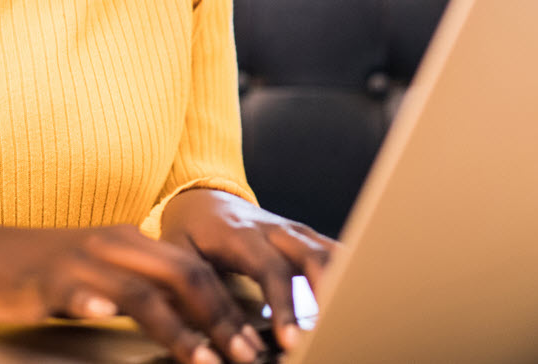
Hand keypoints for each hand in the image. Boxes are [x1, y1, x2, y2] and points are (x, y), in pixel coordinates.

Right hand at [0, 219, 267, 363]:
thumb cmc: (42, 274)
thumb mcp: (100, 276)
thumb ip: (143, 291)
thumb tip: (195, 324)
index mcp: (131, 241)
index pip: (195, 269)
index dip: (228, 306)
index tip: (254, 342)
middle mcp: (112, 244)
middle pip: (181, 275)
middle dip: (219, 319)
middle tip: (244, 356)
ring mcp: (78, 261)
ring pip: (139, 289)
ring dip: (176, 327)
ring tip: (202, 360)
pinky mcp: (43, 280)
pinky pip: (73, 290)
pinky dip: (92, 301)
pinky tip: (106, 316)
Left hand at [160, 189, 337, 352]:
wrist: (202, 198)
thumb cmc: (189, 234)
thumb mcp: (180, 258)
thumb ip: (197, 293)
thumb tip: (214, 338)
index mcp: (240, 234)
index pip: (269, 270)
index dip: (283, 305)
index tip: (291, 338)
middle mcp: (273, 229)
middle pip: (311, 255)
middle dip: (325, 293)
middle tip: (329, 331)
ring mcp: (293, 231)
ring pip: (328, 251)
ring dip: (342, 282)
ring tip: (349, 318)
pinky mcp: (304, 237)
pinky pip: (333, 252)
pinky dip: (348, 272)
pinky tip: (357, 298)